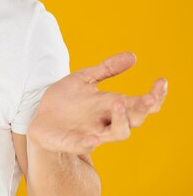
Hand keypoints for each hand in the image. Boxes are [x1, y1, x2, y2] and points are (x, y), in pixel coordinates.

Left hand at [27, 52, 166, 154]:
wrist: (39, 116)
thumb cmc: (66, 99)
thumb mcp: (84, 78)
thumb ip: (107, 69)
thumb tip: (133, 55)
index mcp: (110, 105)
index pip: (140, 104)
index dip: (154, 96)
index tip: (161, 82)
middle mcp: (106, 121)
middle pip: (135, 120)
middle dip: (143, 109)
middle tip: (147, 97)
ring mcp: (91, 133)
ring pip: (118, 134)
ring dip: (121, 121)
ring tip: (119, 103)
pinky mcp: (72, 142)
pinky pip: (84, 146)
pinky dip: (89, 142)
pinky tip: (93, 137)